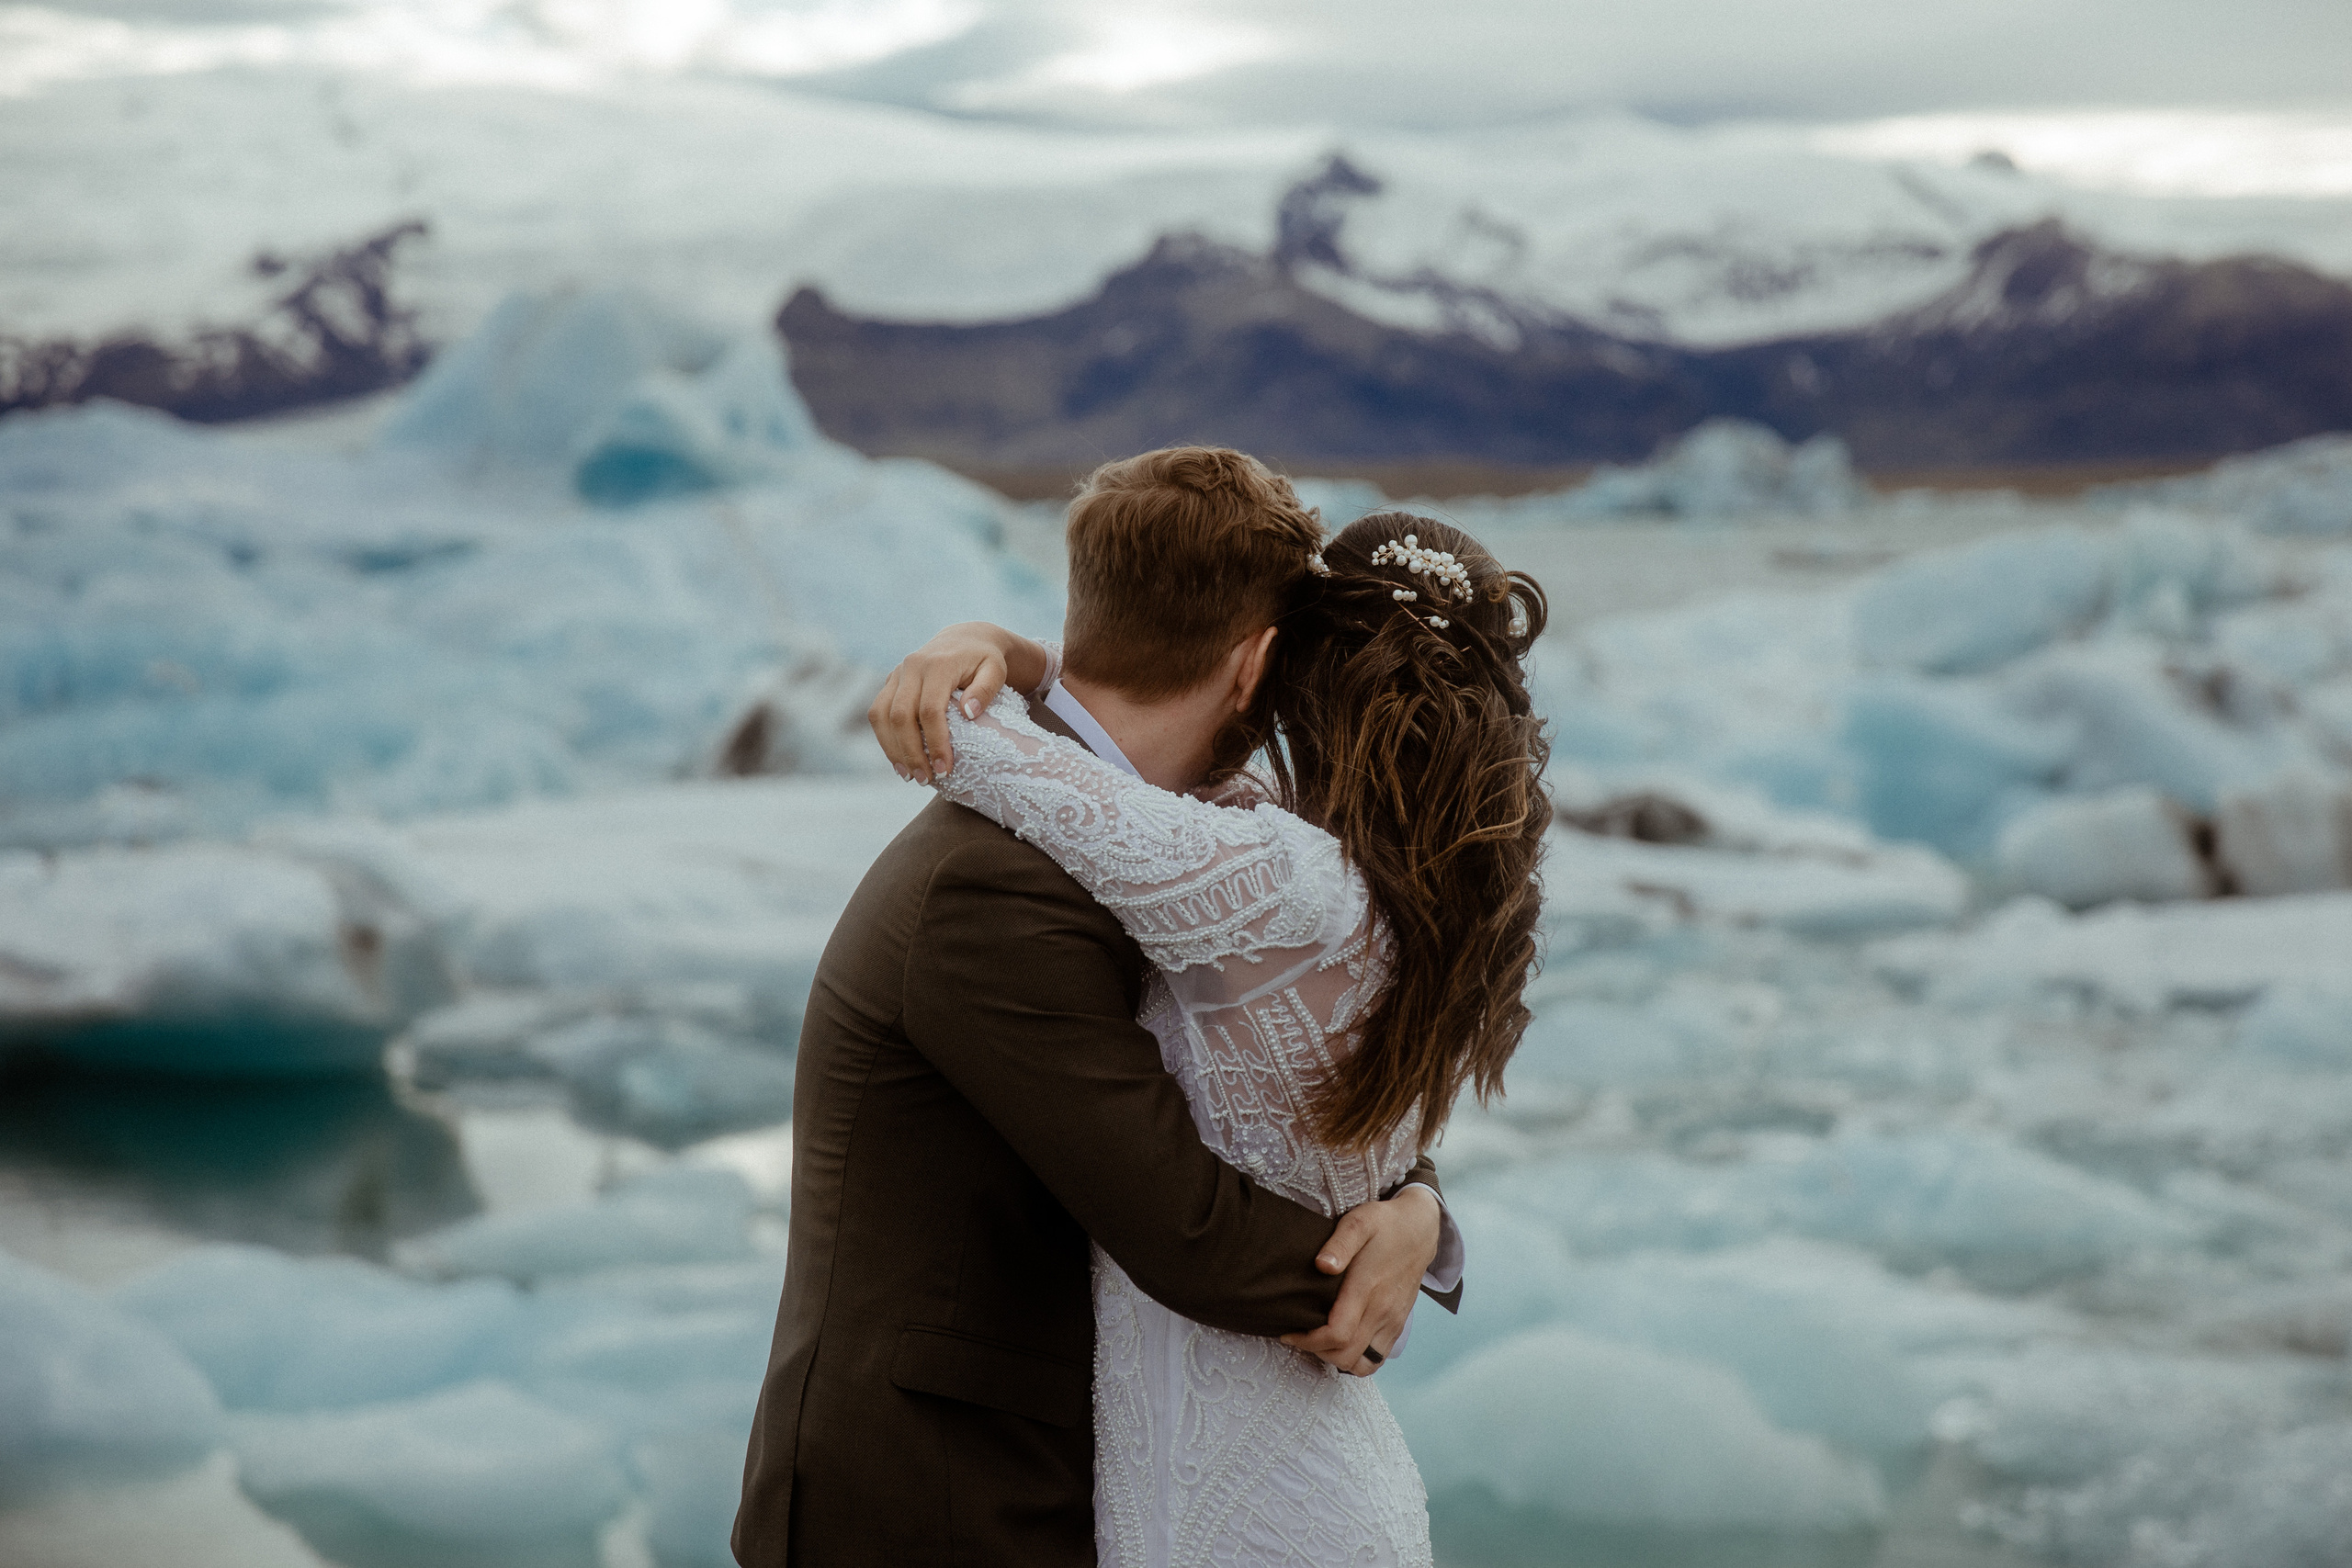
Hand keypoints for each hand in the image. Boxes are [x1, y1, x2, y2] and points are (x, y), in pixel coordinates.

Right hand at [868, 622, 1042, 782]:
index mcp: (938, 664)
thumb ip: (986, 690)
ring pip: (882, 715)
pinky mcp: (890, 682)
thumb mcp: (996, 671)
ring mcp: (897, 673)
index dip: (935, 742)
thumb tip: (969, 713)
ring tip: (909, 776)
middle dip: (912, 752)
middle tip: (926, 780)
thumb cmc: (985, 661)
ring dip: (893, 749)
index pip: (930, 710)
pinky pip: (878, 712)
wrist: (965, 639)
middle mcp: (911, 666)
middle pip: (901, 716)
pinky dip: (884, 738)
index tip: (945, 768)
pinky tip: (898, 761)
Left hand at [1279, 1184, 1440, 1376]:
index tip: (1289, 1332)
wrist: (1420, 1229)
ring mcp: (1393, 1321)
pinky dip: (1357, 1360)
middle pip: (1346, 1355)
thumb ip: (1340, 1243)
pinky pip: (1378, 1358)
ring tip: (1320, 1341)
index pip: (1337, 1334)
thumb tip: (1322, 1265)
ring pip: (1363, 1364)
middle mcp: (1382, 1311)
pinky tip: (1342, 1342)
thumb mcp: (1359, 1221)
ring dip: (1337, 1359)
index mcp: (1368, 1289)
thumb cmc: (1384, 1224)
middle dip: (1317, 1352)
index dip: (1309, 1341)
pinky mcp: (1398, 1325)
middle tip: (1299, 1336)